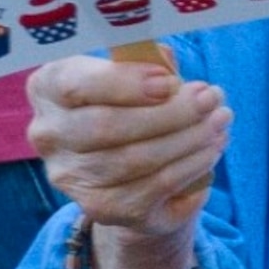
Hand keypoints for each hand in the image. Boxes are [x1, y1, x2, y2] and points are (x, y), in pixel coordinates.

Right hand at [28, 56, 229, 238]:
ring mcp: (71, 176)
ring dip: (189, 137)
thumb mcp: (138, 75)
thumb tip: (166, 61)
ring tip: (220, 120)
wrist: (137, 170)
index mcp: (48, 89)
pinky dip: (192, 164)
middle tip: (211, 97)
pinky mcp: (102, 207)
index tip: (169, 81)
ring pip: (136, 158)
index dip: (124, 83)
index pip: (75, 86)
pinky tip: (212, 147)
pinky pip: (155, 186)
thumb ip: (147, 64)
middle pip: (107, 125)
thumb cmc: (137, 105)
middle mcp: (49, 135)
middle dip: (170, 111)